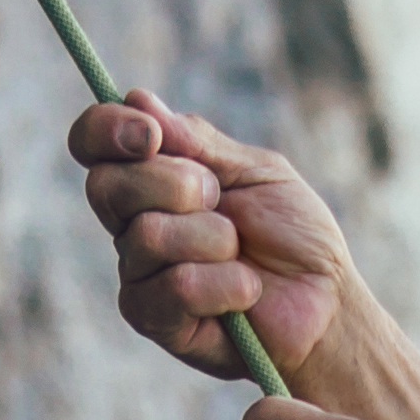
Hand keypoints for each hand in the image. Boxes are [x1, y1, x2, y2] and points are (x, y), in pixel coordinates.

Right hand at [71, 92, 366, 384]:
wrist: (326, 303)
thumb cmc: (293, 235)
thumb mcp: (255, 171)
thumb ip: (197, 142)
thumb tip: (136, 100)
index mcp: (152, 179)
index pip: (93, 144)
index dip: (104, 130)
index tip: (148, 134)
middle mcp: (133, 224)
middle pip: (107, 186)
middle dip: (175, 184)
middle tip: (221, 201)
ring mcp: (138, 273)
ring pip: (147, 235)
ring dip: (213, 238)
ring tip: (241, 253)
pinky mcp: (154, 319)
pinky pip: (175, 286)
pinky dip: (225, 283)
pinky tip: (246, 291)